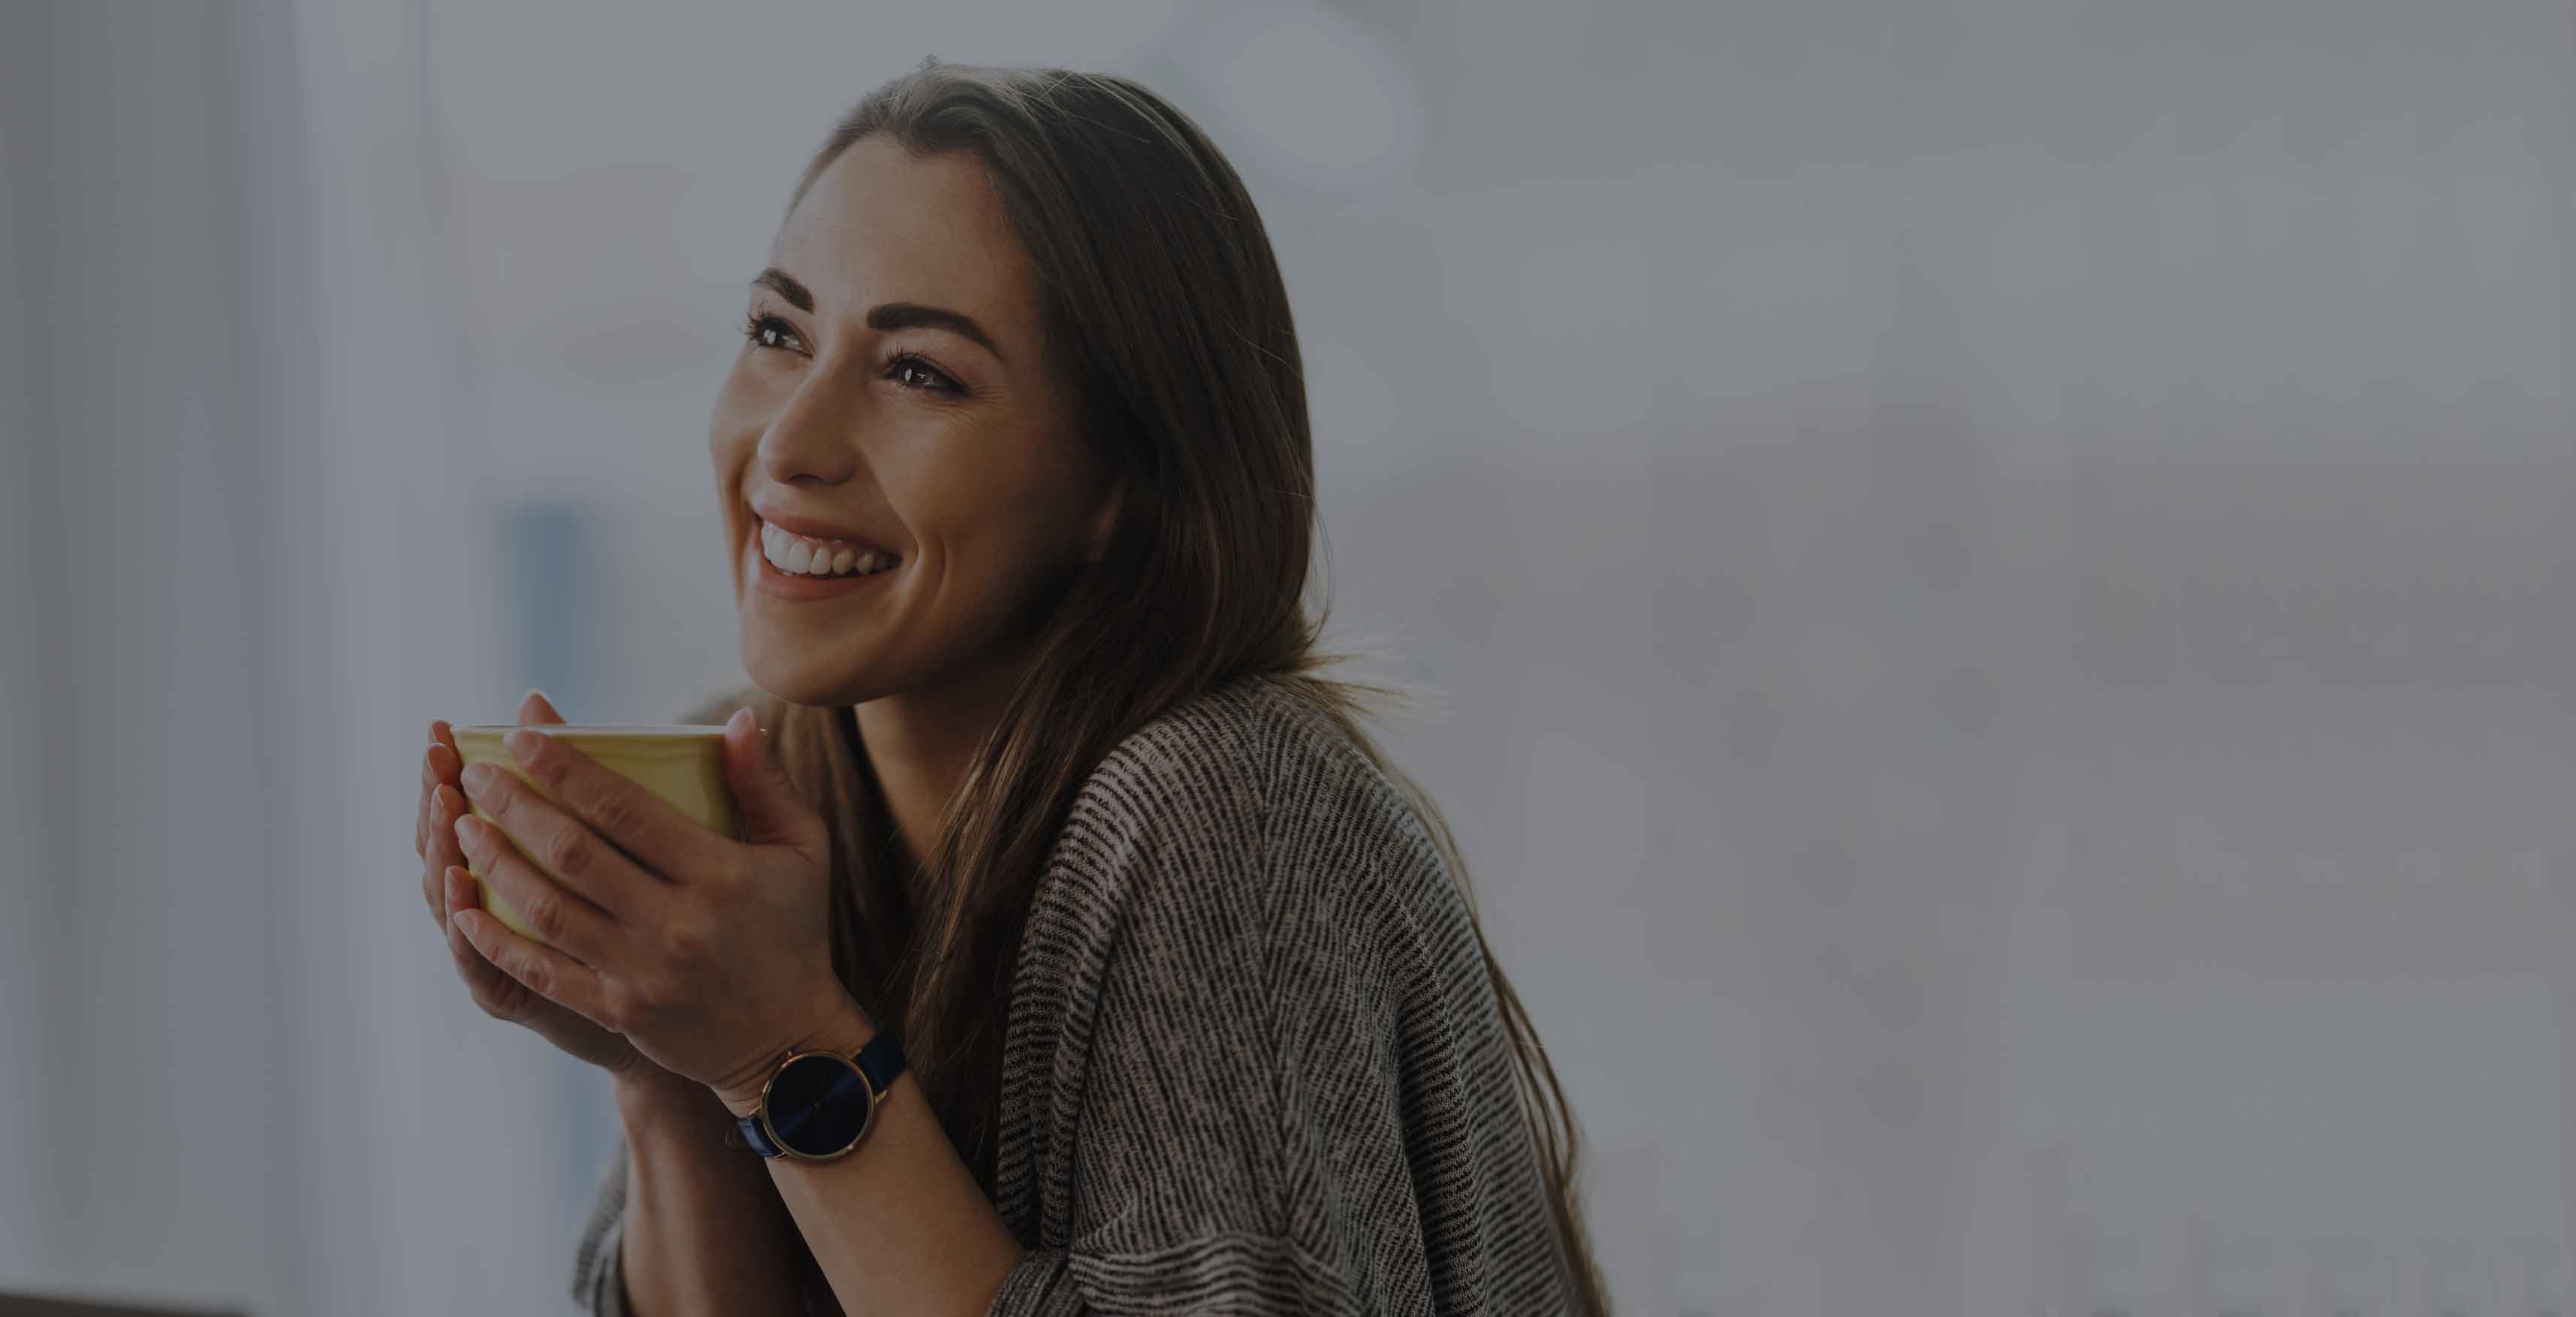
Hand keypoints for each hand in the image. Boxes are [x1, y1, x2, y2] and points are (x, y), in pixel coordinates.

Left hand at [442, 694, 859, 1107]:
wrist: (790, 1042)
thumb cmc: (794, 930)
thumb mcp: (803, 850)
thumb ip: (765, 783)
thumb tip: (739, 717)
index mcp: (719, 874)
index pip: (625, 808)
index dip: (566, 768)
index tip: (521, 734)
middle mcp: (677, 922)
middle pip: (573, 854)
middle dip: (514, 806)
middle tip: (475, 774)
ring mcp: (643, 971)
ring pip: (549, 911)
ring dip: (496, 865)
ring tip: (463, 828)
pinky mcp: (619, 1011)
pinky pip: (544, 973)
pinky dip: (498, 943)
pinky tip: (463, 912)